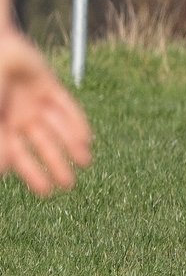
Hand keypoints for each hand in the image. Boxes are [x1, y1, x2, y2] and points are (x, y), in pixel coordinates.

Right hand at [0, 29, 92, 197]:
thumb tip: (4, 171)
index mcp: (1, 126)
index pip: (18, 156)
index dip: (32, 174)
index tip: (46, 192)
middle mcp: (18, 116)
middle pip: (41, 145)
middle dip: (55, 164)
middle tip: (69, 185)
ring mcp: (33, 100)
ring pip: (56, 127)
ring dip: (70, 145)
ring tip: (85, 162)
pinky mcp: (47, 84)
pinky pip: (64, 105)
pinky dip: (76, 121)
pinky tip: (87, 139)